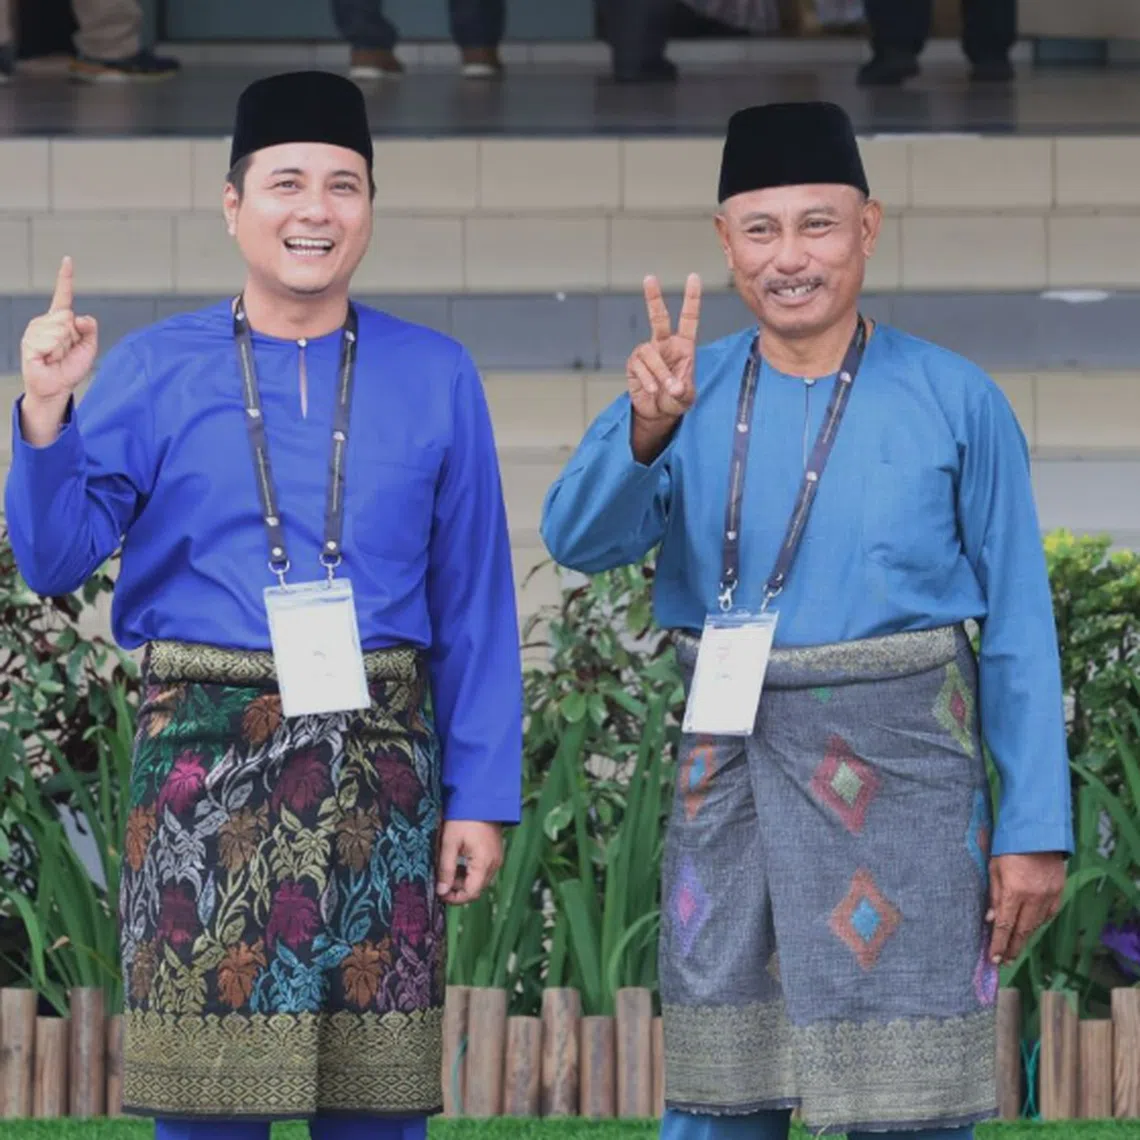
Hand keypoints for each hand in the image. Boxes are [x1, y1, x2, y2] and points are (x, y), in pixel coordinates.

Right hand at [21, 257, 98, 405]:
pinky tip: (48, 358)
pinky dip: (54, 351)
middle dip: (73, 337)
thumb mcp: (89, 347)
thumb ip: (90, 329)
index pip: (63, 295)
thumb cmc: (70, 368)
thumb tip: (79, 317)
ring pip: (60, 328)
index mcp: (60, 320)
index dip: (65, 278)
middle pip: (68, 316)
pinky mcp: (29, 342)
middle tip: (65, 351)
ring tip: (56, 356)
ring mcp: (35, 331)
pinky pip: (50, 340)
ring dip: (63, 347)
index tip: (68, 260)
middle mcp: (46, 322)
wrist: (57, 387)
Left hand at [436, 820, 502, 905]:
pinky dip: (471, 871)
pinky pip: (483, 870)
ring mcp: (497, 858)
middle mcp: (494, 864)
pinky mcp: (495, 852)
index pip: (471, 893)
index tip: (439, 893)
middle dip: (458, 889)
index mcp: (483, 863)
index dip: (454, 898)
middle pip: (476, 889)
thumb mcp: (449, 843)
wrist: (480, 797)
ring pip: (480, 880)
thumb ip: (446, 869)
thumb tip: (441, 891)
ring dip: (464, 880)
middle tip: (440, 880)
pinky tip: (458, 861)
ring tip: (447, 869)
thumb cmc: (463, 818)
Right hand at [628, 273, 700, 441]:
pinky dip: (648, 381)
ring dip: (660, 374)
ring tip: (664, 390)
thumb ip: (684, 391)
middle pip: (659, 318)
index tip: (693, 277)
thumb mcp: (687, 398)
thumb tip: (674, 387)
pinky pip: (640, 368)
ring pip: (651, 354)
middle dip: (653, 298)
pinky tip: (653, 391)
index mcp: (684, 346)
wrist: (657, 413)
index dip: (691, 298)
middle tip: (649, 278)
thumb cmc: (676, 400)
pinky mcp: (634, 364)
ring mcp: (647, 353)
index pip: (689, 319)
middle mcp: (665, 344)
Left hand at [987, 852, 1065, 964]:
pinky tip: (1031, 926)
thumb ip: (994, 894)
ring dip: (1025, 937)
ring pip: (1036, 925)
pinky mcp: (1059, 891)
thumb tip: (991, 919)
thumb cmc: (1009, 846)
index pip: (1005, 926)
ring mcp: (1049, 896)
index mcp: (1014, 891)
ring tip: (1015, 947)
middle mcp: (1033, 898)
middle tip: (1005, 961)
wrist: (1038, 831)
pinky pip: (1049, 913)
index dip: (999, 944)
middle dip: (1013, 948)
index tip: (994, 959)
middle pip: (1022, 931)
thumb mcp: (994, 867)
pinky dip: (1039, 922)